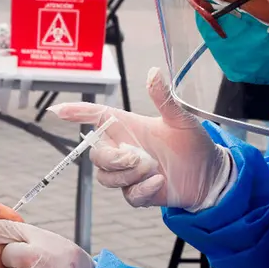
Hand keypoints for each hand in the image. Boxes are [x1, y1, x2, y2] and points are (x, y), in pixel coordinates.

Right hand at [51, 67, 232, 211]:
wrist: (210, 174)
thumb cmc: (193, 143)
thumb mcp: (180, 119)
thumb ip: (164, 99)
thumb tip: (153, 72)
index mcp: (128, 127)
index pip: (95, 117)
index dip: (76, 113)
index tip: (58, 110)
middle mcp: (124, 149)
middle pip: (96, 155)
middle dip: (113, 159)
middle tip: (137, 158)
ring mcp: (129, 173)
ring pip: (107, 178)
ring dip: (129, 175)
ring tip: (154, 169)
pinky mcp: (138, 193)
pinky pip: (128, 195)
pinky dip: (141, 190)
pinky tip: (159, 182)